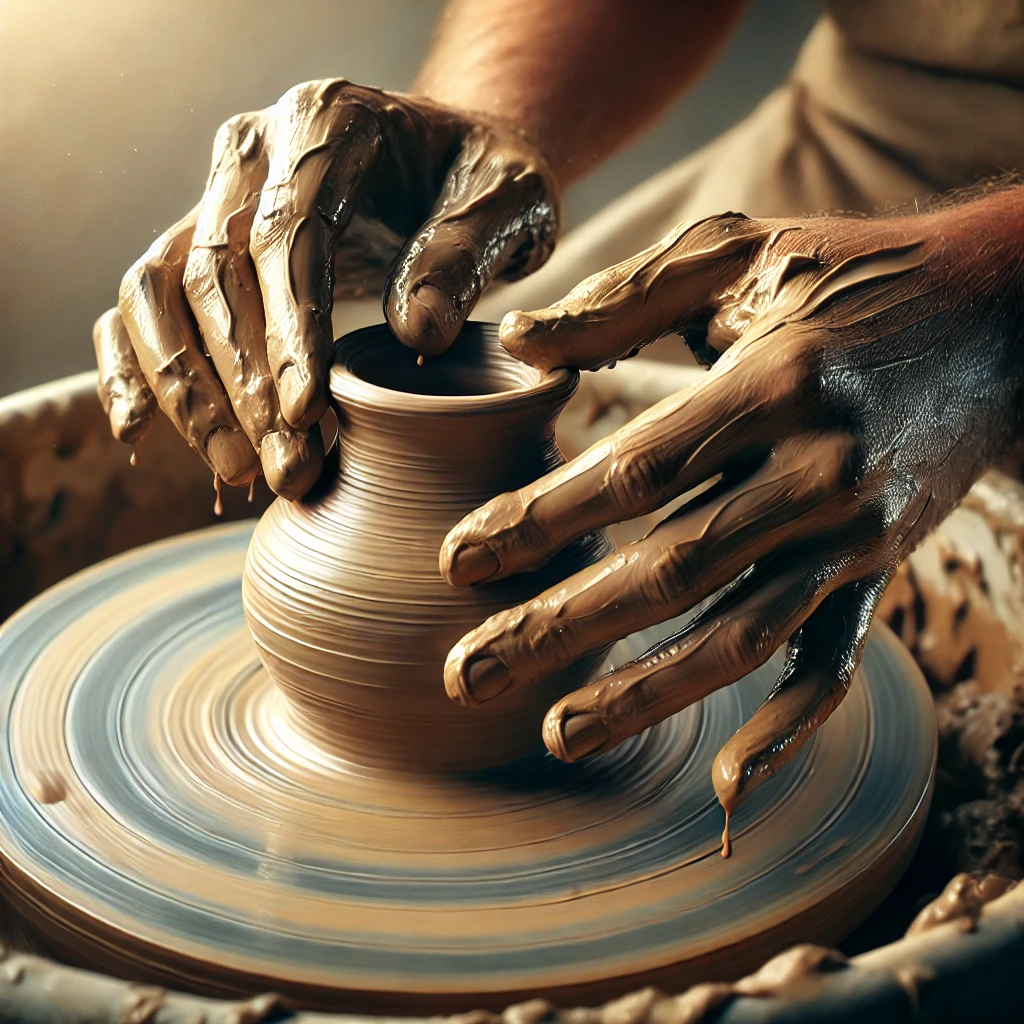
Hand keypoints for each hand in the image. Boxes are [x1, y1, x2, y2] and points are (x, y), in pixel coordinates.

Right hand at [93, 80, 558, 496]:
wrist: (450, 164)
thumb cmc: (481, 185)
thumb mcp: (508, 202)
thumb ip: (465, 252)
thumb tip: (418, 330)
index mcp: (327, 120)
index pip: (288, 235)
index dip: (290, 332)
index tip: (308, 416)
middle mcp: (253, 151)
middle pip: (216, 272)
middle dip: (245, 385)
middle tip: (287, 472)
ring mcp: (215, 195)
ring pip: (159, 291)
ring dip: (188, 390)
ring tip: (239, 472)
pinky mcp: (198, 241)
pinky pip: (140, 302)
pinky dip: (129, 365)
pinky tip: (139, 432)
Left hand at [440, 193, 1023, 819]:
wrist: (1002, 313)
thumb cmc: (855, 271)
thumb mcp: (744, 250)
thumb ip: (626, 296)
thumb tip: (518, 340)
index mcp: (774, 380)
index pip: (636, 472)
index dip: (542, 519)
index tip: (458, 560)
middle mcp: (818, 469)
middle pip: (671, 570)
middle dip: (560, 627)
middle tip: (467, 675)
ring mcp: (855, 532)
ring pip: (739, 634)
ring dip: (643, 693)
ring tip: (554, 733)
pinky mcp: (880, 568)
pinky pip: (837, 659)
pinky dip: (792, 725)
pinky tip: (731, 777)